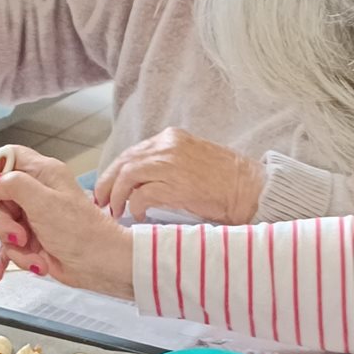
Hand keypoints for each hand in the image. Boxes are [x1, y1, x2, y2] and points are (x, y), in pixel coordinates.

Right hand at [0, 147, 133, 297]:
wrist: (100, 266)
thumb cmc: (85, 234)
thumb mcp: (45, 203)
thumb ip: (15, 186)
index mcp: (44, 174)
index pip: (9, 159)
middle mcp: (38, 193)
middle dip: (3, 223)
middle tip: (18, 234)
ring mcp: (34, 217)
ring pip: (2, 226)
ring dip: (12, 246)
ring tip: (31, 252)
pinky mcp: (32, 240)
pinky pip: (8, 247)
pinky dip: (6, 259)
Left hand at [95, 129, 265, 226]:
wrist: (251, 189)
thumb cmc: (226, 181)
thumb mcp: (193, 160)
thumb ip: (166, 165)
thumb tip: (138, 184)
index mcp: (172, 138)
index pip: (132, 153)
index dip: (115, 172)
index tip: (107, 188)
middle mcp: (168, 146)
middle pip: (124, 162)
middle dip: (108, 184)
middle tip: (102, 202)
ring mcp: (171, 164)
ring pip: (128, 176)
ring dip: (117, 197)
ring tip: (116, 212)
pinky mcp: (176, 185)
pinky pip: (142, 195)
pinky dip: (135, 206)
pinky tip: (137, 216)